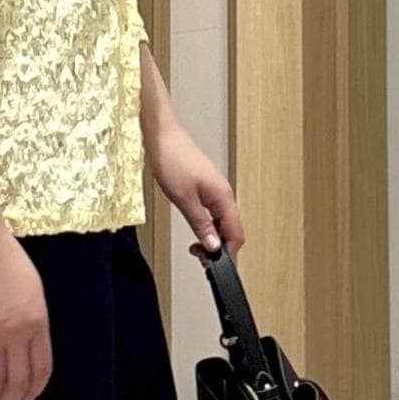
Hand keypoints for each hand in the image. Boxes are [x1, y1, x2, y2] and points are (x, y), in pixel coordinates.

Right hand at [0, 226, 52, 399]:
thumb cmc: (9, 261)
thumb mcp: (35, 293)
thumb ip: (34, 321)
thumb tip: (28, 347)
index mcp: (38, 323)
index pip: (41, 368)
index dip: (34, 389)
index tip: (27, 397)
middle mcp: (17, 333)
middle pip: (17, 379)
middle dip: (11, 398)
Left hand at [146, 122, 244, 261]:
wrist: (161, 136)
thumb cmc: (172, 159)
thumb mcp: (184, 199)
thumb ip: (201, 224)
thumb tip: (214, 246)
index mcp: (223, 197)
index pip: (236, 234)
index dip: (226, 253)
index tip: (211, 263)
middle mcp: (224, 193)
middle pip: (231, 229)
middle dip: (219, 247)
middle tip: (199, 256)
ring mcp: (216, 190)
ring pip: (223, 221)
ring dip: (212, 236)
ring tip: (196, 246)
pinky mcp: (207, 187)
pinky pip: (214, 212)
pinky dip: (208, 224)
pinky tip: (196, 227)